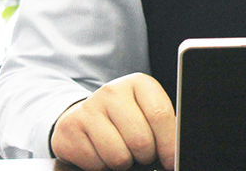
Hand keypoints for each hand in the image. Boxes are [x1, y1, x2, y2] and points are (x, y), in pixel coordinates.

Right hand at [51, 73, 175, 170]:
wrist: (84, 116)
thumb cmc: (125, 118)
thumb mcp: (146, 112)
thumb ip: (163, 127)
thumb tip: (175, 153)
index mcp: (138, 83)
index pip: (160, 114)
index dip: (169, 144)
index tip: (171, 161)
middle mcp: (112, 91)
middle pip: (140, 140)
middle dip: (145, 156)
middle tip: (141, 154)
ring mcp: (89, 108)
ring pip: (118, 156)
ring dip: (123, 163)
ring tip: (121, 151)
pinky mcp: (70, 129)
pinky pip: (96, 164)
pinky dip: (102, 166)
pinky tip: (100, 152)